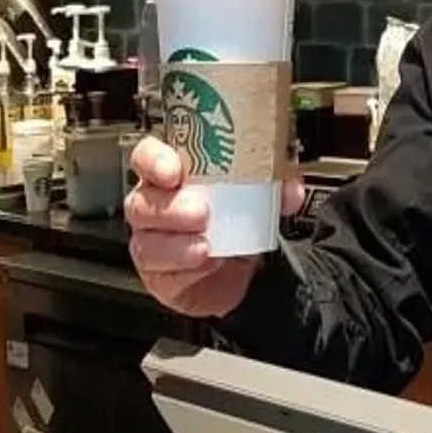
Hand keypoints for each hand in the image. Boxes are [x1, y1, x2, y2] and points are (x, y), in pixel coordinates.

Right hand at [126, 136, 305, 316]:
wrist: (237, 269)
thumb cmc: (234, 219)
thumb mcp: (257, 195)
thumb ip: (275, 186)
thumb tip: (290, 190)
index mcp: (170, 175)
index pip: (146, 157)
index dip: (154, 160)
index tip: (173, 171)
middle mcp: (153, 206)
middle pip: (142, 203)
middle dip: (170, 209)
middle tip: (201, 212)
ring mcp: (152, 242)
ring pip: (147, 243)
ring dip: (176, 245)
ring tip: (205, 246)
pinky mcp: (160, 275)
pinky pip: (164, 274)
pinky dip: (187, 270)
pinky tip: (208, 264)